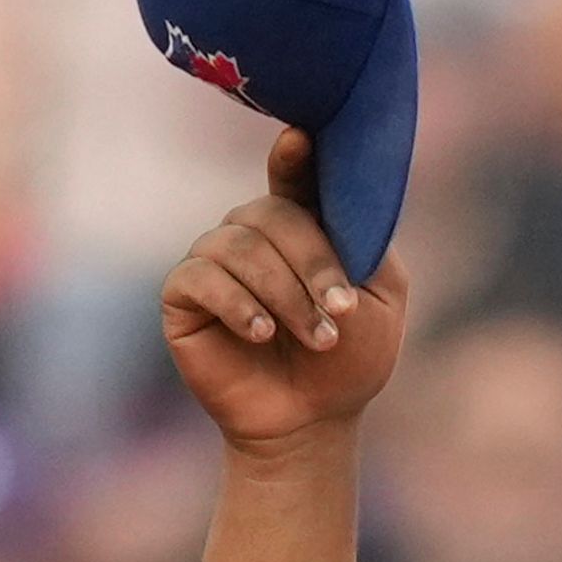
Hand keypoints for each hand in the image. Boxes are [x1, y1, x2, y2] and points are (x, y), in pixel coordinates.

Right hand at [162, 129, 410, 452]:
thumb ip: (364, 249)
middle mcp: (254, 233)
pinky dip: (238, 304)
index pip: (295, 177)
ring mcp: (215, 260)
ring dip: (284, 293)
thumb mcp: (377, 302)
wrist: (311, 421)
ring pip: (239, 246)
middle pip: (273, 215)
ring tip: (316, 338)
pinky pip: (201, 277)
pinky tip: (263, 333)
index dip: (294, 156)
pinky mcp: (184, 295)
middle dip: (313, 263)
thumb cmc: (348, 359)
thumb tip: (335, 205)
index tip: (299, 140)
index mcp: (304, 225)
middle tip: (340, 310)